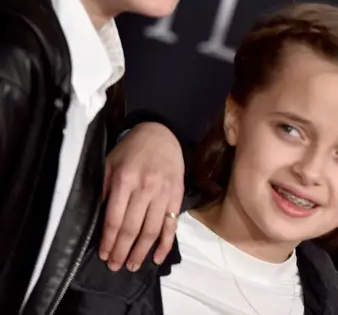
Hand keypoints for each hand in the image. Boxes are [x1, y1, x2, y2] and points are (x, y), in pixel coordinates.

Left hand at [99, 122, 183, 271]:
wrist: (162, 134)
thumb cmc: (131, 150)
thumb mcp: (110, 164)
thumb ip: (103, 190)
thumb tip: (97, 220)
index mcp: (125, 181)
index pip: (115, 219)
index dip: (109, 241)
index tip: (104, 255)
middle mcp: (145, 189)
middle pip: (133, 228)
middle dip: (123, 251)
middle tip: (115, 267)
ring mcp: (164, 194)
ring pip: (152, 230)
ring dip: (142, 252)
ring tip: (133, 266)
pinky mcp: (177, 196)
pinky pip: (172, 224)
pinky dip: (166, 244)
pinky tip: (157, 257)